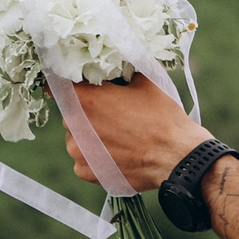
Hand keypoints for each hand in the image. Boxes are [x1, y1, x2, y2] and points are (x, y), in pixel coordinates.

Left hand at [61, 76, 206, 192]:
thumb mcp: (147, 82)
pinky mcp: (86, 172)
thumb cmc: (163, 117)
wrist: (177, 157)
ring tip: (118, 136)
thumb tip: (118, 65)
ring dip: (90, 135)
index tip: (82, 86)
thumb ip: (124, 72)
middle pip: (72, 113)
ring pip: (77, 137)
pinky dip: (96, 156)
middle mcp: (74, 126)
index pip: (61, 86)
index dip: (71, 85)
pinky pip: (84, 159)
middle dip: (88, 111)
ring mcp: (78, 152)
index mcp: (86, 99)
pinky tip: (117, 154)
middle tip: (113, 113)